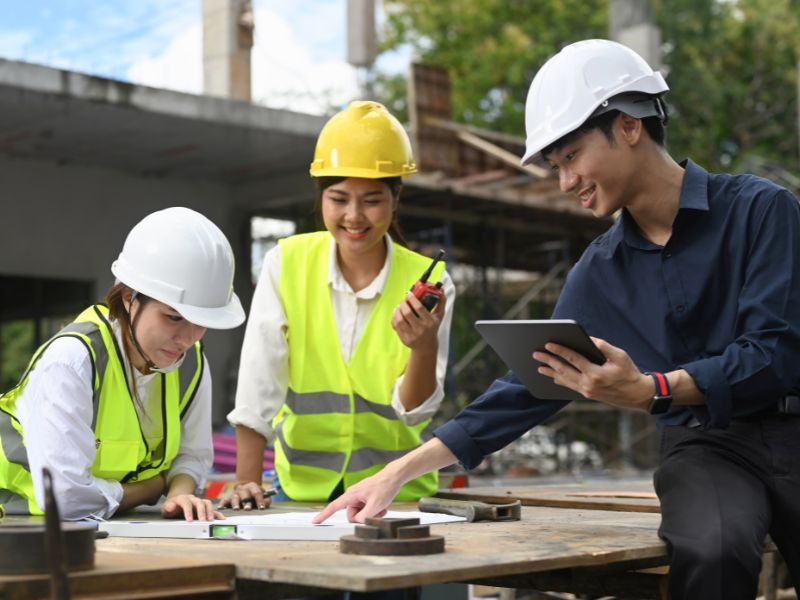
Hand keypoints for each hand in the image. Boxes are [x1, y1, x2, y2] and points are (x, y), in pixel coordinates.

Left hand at [161, 494, 222, 521]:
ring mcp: (199, 502)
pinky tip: (221, 519)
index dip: (188, 511)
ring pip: (207, 503)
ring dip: (210, 511)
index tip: (189, 520)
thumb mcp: (165, 508)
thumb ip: (167, 507)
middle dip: (201, 511)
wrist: (176, 503)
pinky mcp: (204, 508)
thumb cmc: (171, 507)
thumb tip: (171, 507)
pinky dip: (217, 514)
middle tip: (202, 520)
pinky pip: (212, 509)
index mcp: (183, 498)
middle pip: (199, 502)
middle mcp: (193, 499)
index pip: (186, 503)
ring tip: (210, 520)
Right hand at [217, 481, 272, 510]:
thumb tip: (264, 505)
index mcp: (253, 487)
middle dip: (246, 502)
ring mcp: (235, 493)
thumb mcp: (263, 495)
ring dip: (236, 504)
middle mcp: (243, 489)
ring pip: (235, 498)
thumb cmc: (256, 495)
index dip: (260, 500)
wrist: (247, 488)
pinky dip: (223, 504)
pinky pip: (225, 500)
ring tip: (236, 509)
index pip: (257, 493)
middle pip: (245, 496)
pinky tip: (221, 508)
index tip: (261, 507)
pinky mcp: (228, 497)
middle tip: (247, 508)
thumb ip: (266, 500)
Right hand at [312, 471, 401, 523]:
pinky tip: (382, 507)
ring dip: (371, 514)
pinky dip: (374, 511)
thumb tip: (357, 522)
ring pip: (361, 514)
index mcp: (351, 495)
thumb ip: (364, 517)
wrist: (393, 477)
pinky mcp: (365, 498)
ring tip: (381, 508)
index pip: (334, 506)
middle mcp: (353, 496)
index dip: (324, 515)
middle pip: (352, 516)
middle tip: (376, 511)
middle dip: (364, 517)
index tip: (315, 522)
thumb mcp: (375, 505)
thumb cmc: (385, 487)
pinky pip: (366, 511)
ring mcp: (359, 497)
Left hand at [392, 292, 444, 350]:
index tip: (409, 293)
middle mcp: (421, 329)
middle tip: (403, 301)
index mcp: (430, 322)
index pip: (419, 308)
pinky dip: (394, 318)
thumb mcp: (439, 316)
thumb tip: (441, 290)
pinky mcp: (404, 338)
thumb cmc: (432, 328)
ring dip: (397, 310)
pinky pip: (396, 326)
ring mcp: (412, 335)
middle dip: (403, 304)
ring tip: (399, 307)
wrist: (426, 347)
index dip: (412, 299)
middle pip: (407, 313)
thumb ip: (441, 303)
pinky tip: (397, 314)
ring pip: (400, 319)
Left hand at [533, 337, 651, 410]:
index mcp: (596, 374)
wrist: (637, 395)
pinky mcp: (587, 394)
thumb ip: (604, 346)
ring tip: (539, 366)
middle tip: (536, 354)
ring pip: (564, 380)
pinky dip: (560, 380)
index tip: (548, 344)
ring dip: (551, 372)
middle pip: (564, 370)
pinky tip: (552, 376)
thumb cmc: (629, 372)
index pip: (574, 359)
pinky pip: (570, 386)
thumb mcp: (620, 356)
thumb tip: (589, 339)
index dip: (560, 351)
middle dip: (549, 361)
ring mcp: (587, 391)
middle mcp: (589, 384)